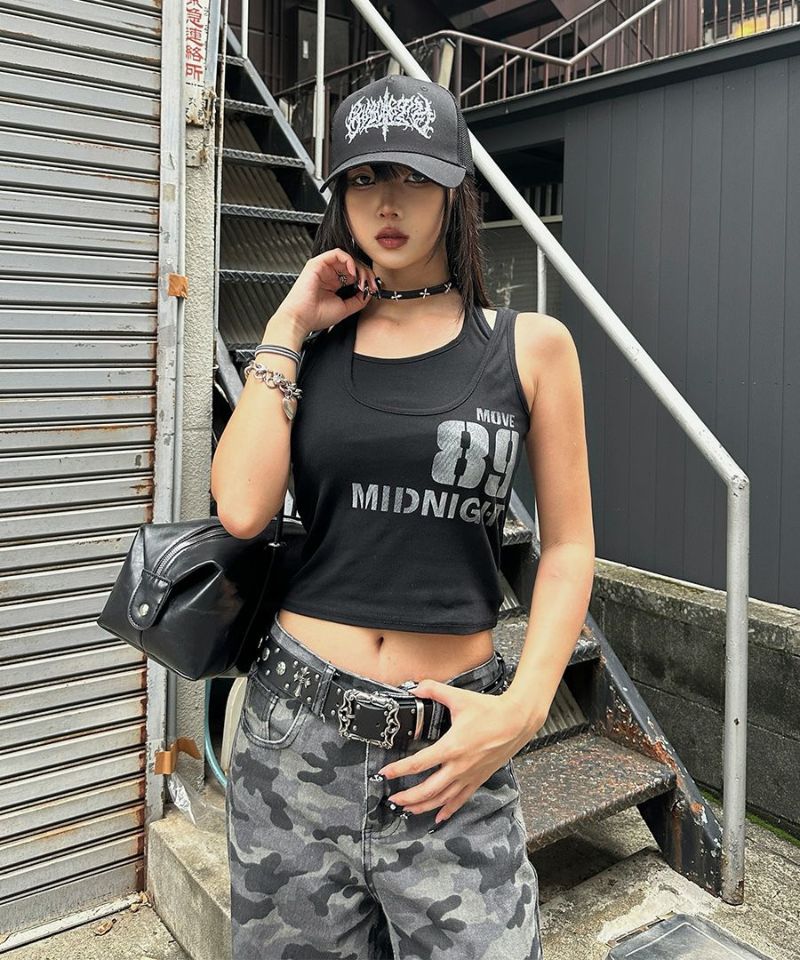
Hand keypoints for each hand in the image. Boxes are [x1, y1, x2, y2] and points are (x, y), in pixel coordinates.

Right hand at [274, 248, 378, 336]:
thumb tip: (369, 292)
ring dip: (359, 267)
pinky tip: (353, 272)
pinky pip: (337, 254)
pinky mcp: (317, 263)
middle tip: (372, 284)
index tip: (374, 288)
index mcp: (334, 284)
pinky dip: (349, 260)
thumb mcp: (344, 308)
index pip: (354, 275)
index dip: (366, 279)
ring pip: (347, 258)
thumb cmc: (316, 316)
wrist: (301, 318)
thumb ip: (358, 300)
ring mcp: (323, 268)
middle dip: (366, 273)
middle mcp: (328, 275)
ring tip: (363, 279)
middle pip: (352, 266)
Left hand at [375, 680, 535, 825]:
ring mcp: (469, 775)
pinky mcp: (479, 778)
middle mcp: (459, 766)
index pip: (418, 763)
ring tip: (408, 809)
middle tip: (392, 798)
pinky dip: (448, 810)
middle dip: (407, 797)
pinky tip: (439, 817)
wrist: (517, 721)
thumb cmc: (491, 710)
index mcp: (451, 747)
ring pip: (442, 799)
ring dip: (423, 806)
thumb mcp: (459, 697)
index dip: (399, 770)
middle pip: (428, 789)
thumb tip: (416, 687)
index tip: (385, 773)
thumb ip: (434, 690)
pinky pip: (461, 799)